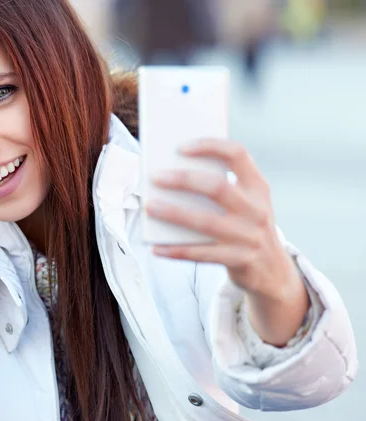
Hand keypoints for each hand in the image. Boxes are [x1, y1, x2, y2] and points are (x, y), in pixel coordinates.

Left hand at [146, 139, 308, 345]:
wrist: (273, 271)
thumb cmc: (245, 227)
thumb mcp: (245, 204)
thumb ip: (219, 189)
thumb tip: (171, 176)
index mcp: (257, 187)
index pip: (238, 155)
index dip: (210, 146)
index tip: (181, 147)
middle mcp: (257, 210)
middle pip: (218, 187)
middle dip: (184, 180)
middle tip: (156, 177)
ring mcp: (250, 237)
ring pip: (206, 222)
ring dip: (174, 213)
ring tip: (149, 207)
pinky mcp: (240, 260)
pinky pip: (201, 254)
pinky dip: (176, 250)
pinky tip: (156, 247)